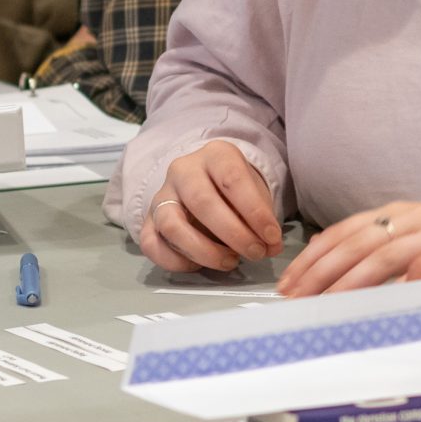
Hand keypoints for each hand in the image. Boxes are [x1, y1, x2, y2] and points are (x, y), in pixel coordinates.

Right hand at [141, 141, 283, 271]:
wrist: (206, 183)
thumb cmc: (234, 190)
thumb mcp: (255, 193)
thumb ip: (263, 219)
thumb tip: (271, 247)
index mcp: (215, 155)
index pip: (233, 179)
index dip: (255, 212)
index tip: (272, 238)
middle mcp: (183, 171)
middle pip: (202, 202)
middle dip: (233, 234)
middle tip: (255, 252)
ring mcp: (161, 196)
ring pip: (172, 225)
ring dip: (205, 251)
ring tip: (230, 261)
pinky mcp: (148, 221)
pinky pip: (152, 245)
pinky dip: (177, 262)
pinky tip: (201, 265)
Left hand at [279, 204, 420, 298]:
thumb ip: (391, 258)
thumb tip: (348, 284)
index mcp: (398, 214)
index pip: (343, 232)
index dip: (313, 257)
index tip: (290, 281)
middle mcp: (410, 217)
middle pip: (352, 242)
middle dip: (318, 271)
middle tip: (293, 297)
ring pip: (376, 253)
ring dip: (344, 280)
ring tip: (320, 303)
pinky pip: (412, 265)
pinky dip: (387, 283)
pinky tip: (370, 300)